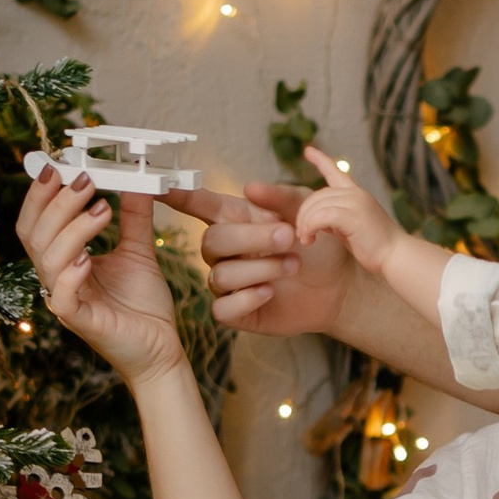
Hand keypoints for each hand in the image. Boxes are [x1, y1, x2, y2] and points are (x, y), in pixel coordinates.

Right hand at [16, 170, 183, 384]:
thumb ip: (133, 218)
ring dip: (73, 228)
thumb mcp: (138, 251)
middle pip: (35, 235)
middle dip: (57, 203)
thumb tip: (135, 182)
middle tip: (86, 181)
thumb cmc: (142, 306)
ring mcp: (65, 301)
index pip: (37, 222)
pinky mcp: (80, 322)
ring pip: (48, 259)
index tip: (59, 166)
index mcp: (63, 260)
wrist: (161, 348)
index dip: (41, 194)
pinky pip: (61, 297)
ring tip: (104, 210)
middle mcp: (56, 278)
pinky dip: (70, 274)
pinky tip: (88, 258)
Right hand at [186, 179, 357, 338]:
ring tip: (294, 264)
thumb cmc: (320, 243)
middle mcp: (226, 251)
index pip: (198, 205)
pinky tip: (271, 292)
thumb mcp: (307, 210)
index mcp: (235, 219)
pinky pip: (223, 310)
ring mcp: (229, 283)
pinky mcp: (238, 312)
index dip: (178, 196)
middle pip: (211, 241)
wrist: (341, 284)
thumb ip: (280, 197)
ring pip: (220, 276)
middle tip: (289, 236)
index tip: (157, 186)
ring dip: (261, 268)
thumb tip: (250, 187)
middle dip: (251, 238)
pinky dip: (247, 298)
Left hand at [293, 148, 404, 279]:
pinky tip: (310, 238)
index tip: (307, 151)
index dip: (320, 160)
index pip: (336, 171)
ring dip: (305, 223)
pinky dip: (310, 227)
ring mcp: (355, 203)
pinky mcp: (352, 216)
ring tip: (306, 239)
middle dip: (304, 214)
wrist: (396, 256)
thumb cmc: (375, 248)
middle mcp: (356, 194)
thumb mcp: (352, 227)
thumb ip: (336, 218)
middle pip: (317, 195)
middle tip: (302, 235)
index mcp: (357, 194)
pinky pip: (320, 216)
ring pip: (317, 205)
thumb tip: (318, 220)